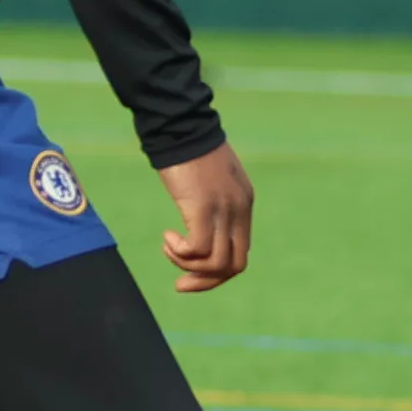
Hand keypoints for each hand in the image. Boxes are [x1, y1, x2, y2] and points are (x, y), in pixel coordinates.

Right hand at [153, 142, 252, 291]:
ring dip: (187, 265)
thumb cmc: (189, 149)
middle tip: (180, 284)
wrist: (181, 126)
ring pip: (215, 263)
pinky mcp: (203, 208)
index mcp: (244, 204)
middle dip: (207, 281)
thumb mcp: (211, 179)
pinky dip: (179, 252)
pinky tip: (167, 237)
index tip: (192, 272)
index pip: (241, 252)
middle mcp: (239, 210)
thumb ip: (214, 201)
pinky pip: (196, 249)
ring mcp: (223, 210)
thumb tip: (200, 223)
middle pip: (234, 266)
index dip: (217, 270)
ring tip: (169, 248)